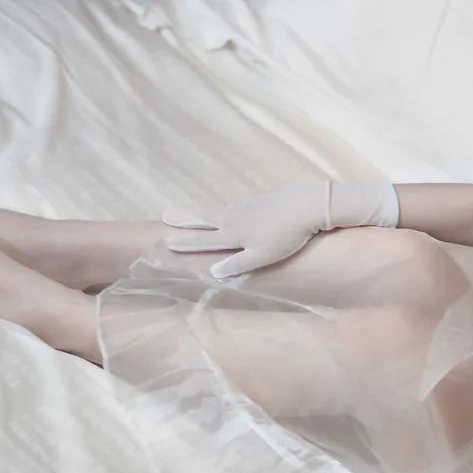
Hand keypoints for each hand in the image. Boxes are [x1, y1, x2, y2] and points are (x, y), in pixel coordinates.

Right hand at [164, 181, 398, 277]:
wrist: (307, 205)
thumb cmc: (286, 236)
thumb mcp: (262, 256)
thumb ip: (237, 265)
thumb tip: (213, 272)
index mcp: (232, 234)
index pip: (203, 241)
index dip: (184, 243)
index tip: (165, 242)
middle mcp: (233, 218)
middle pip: (204, 220)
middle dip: (184, 220)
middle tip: (165, 215)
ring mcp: (245, 206)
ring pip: (218, 213)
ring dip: (201, 215)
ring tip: (191, 217)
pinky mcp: (259, 201)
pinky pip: (232, 209)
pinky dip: (222, 212)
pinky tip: (227, 213)